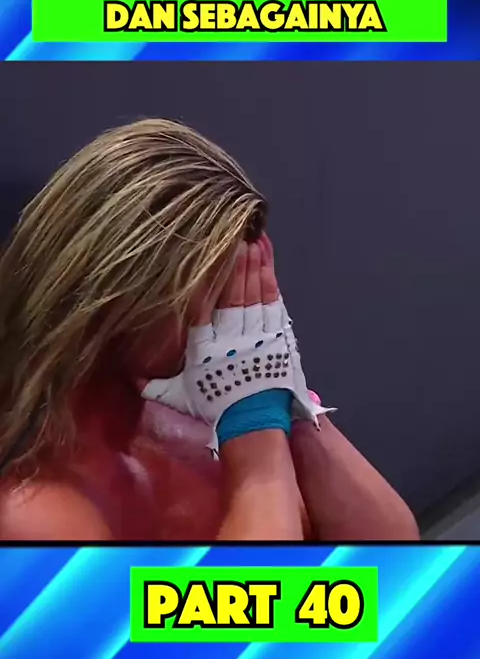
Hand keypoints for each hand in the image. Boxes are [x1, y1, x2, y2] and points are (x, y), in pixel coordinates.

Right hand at [140, 235, 321, 451]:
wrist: (253, 421)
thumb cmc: (217, 405)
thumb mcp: (181, 395)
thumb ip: (156, 383)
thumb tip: (131, 376)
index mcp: (206, 349)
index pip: (203, 310)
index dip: (207, 283)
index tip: (207, 259)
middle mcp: (231, 339)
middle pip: (233, 297)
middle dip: (235, 266)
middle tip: (237, 237)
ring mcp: (258, 336)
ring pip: (254, 296)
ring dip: (253, 268)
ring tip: (253, 241)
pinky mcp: (277, 336)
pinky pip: (273, 304)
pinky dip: (270, 281)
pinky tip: (267, 262)